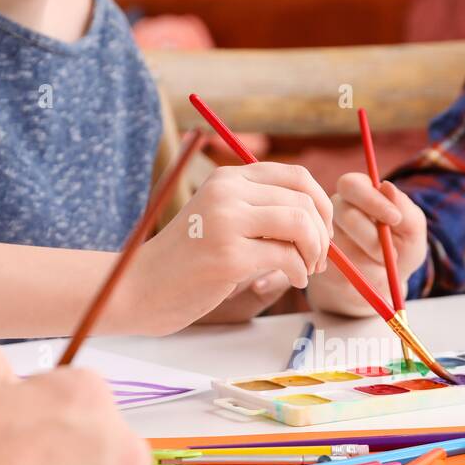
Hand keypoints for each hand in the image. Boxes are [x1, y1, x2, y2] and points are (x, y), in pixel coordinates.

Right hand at [120, 163, 332, 334]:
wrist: (141, 288)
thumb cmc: (188, 262)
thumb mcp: (222, 221)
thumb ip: (261, 213)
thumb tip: (320, 221)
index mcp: (228, 178)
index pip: (297, 177)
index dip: (322, 205)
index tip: (322, 233)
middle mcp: (227, 192)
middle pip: (303, 201)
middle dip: (322, 234)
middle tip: (319, 260)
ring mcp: (226, 222)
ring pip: (299, 225)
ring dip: (315, 253)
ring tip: (307, 271)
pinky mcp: (228, 256)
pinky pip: (287, 258)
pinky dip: (299, 272)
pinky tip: (293, 281)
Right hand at [308, 173, 427, 316]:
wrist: (386, 283)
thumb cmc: (401, 249)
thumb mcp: (412, 230)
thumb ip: (405, 208)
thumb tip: (387, 186)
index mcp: (358, 192)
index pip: (352, 185)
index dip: (373, 201)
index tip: (396, 218)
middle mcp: (336, 210)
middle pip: (346, 215)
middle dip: (373, 236)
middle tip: (391, 251)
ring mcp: (325, 236)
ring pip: (346, 246)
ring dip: (373, 258)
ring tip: (385, 262)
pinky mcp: (323, 262)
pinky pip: (343, 268)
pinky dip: (366, 275)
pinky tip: (373, 273)